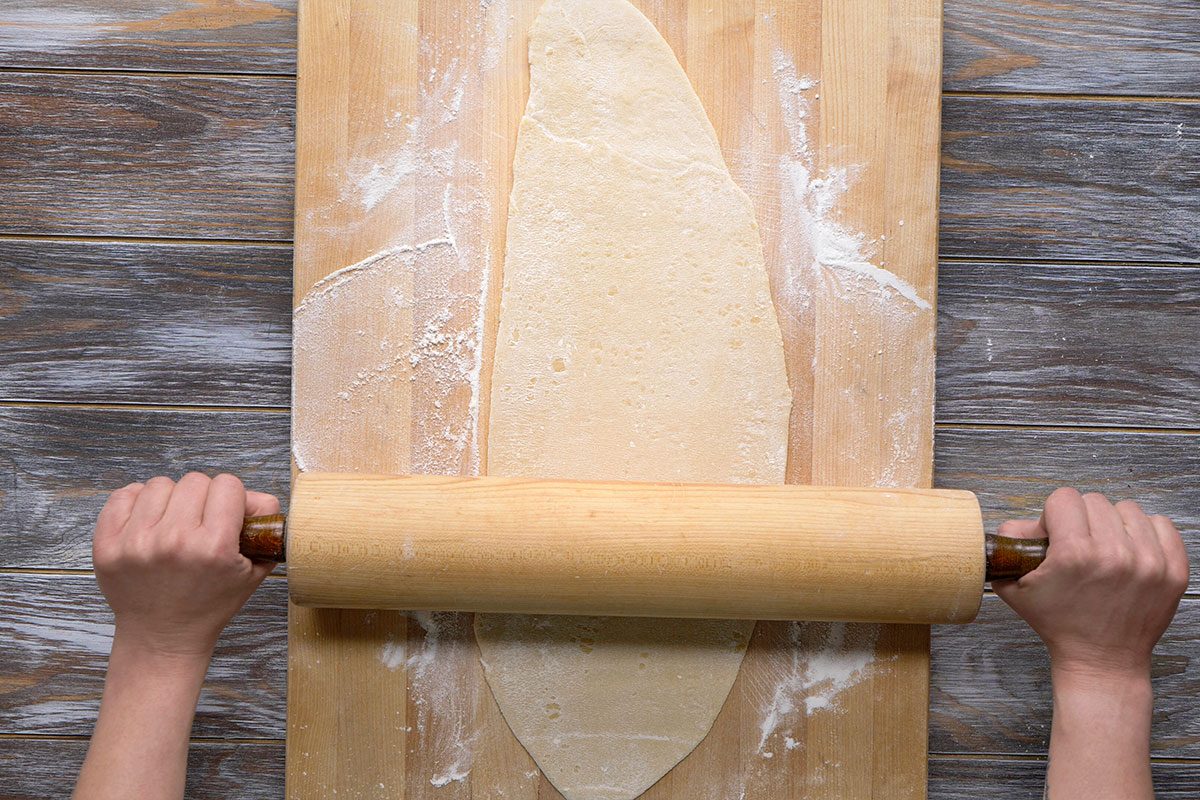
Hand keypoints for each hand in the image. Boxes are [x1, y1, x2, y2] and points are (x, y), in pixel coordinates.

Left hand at [93, 472, 276, 661]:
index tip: (227, 514)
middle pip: (195, 480)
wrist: (163, 637)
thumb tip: (255, 498)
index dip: (232, 498)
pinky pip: (124, 495)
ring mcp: (136, 542)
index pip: (228, 485)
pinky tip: (149, 521)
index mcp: (214, 547)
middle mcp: (174, 541)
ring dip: (171, 499)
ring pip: (160, 484)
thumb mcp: (254, 571)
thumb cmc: (209, 604)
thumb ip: (265, 526)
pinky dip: (138, 502)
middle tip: (201, 521)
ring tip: (173, 523)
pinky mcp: (107, 545)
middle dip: (203, 497)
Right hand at [993, 487, 1188, 680]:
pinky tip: (1131, 551)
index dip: (1054, 515)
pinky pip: (1162, 524)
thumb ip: (1008, 544)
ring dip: (1113, 525)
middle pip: (1094, 501)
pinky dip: (1145, 533)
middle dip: (1081, 520)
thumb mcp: (1015, 587)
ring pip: (1127, 509)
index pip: (1064, 498)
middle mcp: (1114, 554)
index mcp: (1074, 554)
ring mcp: (1149, 562)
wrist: (1101, 660)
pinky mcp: (1173, 571)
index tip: (1056, 535)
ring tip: (1106, 549)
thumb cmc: (1060, 625)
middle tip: (1078, 545)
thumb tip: (1024, 523)